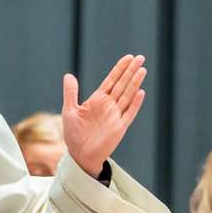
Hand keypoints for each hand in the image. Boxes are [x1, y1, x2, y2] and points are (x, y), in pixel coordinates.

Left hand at [61, 54, 147, 176]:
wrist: (79, 155)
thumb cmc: (74, 134)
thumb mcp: (70, 111)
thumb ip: (71, 93)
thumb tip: (68, 75)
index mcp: (98, 100)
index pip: (111, 81)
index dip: (120, 69)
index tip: (128, 58)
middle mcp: (109, 106)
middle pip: (122, 85)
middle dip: (130, 71)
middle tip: (140, 58)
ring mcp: (115, 116)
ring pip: (128, 96)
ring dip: (135, 83)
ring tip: (142, 70)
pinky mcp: (119, 127)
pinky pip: (129, 113)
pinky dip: (135, 104)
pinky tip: (140, 92)